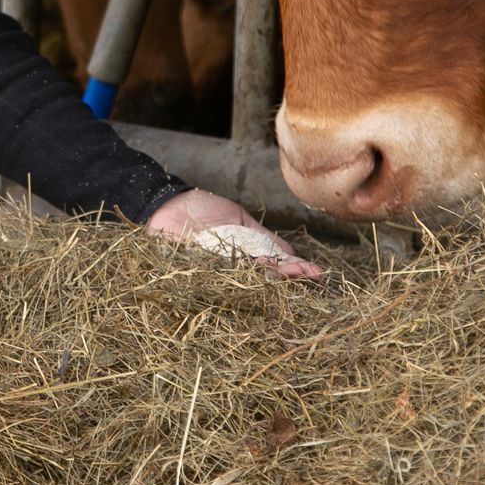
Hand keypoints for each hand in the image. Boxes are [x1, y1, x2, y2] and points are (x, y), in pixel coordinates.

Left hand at [146, 188, 321, 278]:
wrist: (169, 204)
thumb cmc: (205, 210)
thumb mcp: (240, 221)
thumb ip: (263, 238)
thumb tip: (292, 254)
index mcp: (247, 258)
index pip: (275, 267)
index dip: (295, 270)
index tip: (315, 272)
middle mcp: (234, 270)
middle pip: (263, 278)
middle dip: (283, 275)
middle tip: (300, 273)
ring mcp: (214, 272)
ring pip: (243, 280)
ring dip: (263, 276)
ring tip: (280, 270)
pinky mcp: (192, 271)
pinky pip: (213, 276)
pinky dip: (231, 273)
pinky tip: (250, 267)